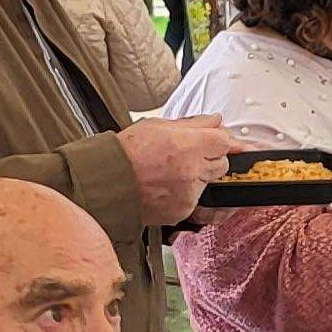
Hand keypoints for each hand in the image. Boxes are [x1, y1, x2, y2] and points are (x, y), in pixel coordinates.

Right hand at [121, 115, 236, 224]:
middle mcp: (192, 172)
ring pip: (208, 183)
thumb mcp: (158, 126)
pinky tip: (165, 186)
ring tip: (170, 172)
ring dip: (197, 177)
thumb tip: (215, 121)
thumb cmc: (126, 153)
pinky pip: (194, 200)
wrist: (107, 183)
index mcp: (189, 147)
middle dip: (210, 158)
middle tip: (188, 156)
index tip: (216, 141)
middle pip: (222, 164)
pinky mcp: (182, 211)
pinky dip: (185, 194)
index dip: (220, 140)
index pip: (224, 142)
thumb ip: (194, 124)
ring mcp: (188, 194)